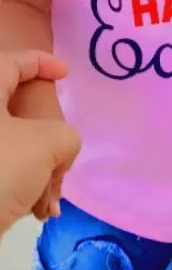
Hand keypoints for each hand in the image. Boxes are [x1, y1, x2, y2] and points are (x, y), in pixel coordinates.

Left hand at [0, 50, 80, 234]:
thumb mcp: (47, 143)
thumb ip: (66, 135)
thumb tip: (61, 146)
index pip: (17, 61)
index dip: (45, 62)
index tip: (66, 73)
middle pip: (18, 109)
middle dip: (48, 136)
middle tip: (63, 154)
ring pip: (12, 143)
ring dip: (38, 168)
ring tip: (50, 198)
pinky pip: (0, 165)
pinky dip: (20, 181)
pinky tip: (35, 208)